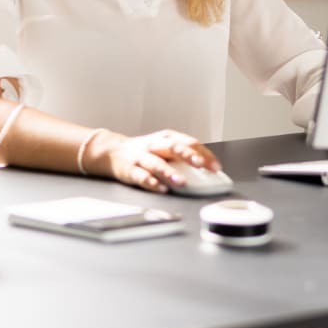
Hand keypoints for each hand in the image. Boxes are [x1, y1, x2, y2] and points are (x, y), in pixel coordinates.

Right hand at [103, 129, 219, 192]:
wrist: (112, 151)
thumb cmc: (146, 151)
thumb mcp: (165, 146)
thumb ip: (183, 155)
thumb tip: (208, 168)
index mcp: (167, 138)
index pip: (189, 142)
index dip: (204, 154)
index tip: (216, 166)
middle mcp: (155, 146)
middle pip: (173, 148)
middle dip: (188, 155)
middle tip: (201, 165)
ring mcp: (142, 158)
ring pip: (157, 164)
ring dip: (169, 172)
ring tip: (181, 182)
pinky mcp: (130, 171)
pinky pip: (141, 177)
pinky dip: (152, 183)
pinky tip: (161, 189)